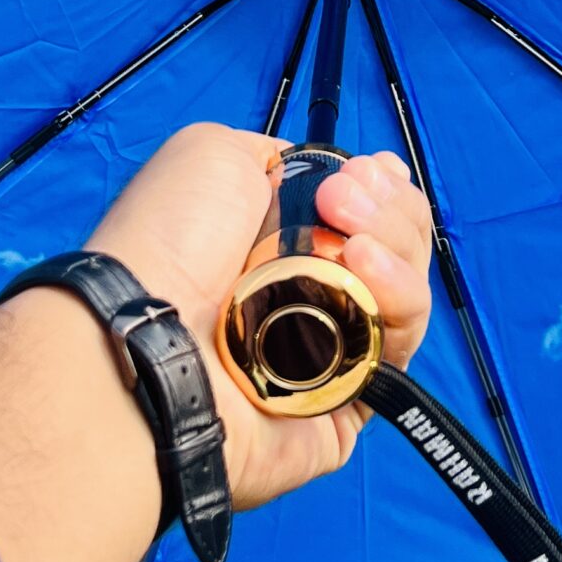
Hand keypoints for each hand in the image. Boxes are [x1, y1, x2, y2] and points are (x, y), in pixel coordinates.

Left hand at [85, 122, 433, 510]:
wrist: (153, 329)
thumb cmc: (171, 239)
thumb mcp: (212, 154)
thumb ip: (278, 158)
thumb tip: (334, 178)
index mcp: (280, 244)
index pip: (365, 216)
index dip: (380, 189)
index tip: (364, 174)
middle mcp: (310, 298)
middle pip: (397, 247)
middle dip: (389, 210)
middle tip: (343, 202)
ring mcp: (334, 354)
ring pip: (407, 294)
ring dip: (396, 247)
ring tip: (355, 241)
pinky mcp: (350, 406)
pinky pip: (401, 346)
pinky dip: (398, 298)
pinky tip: (364, 270)